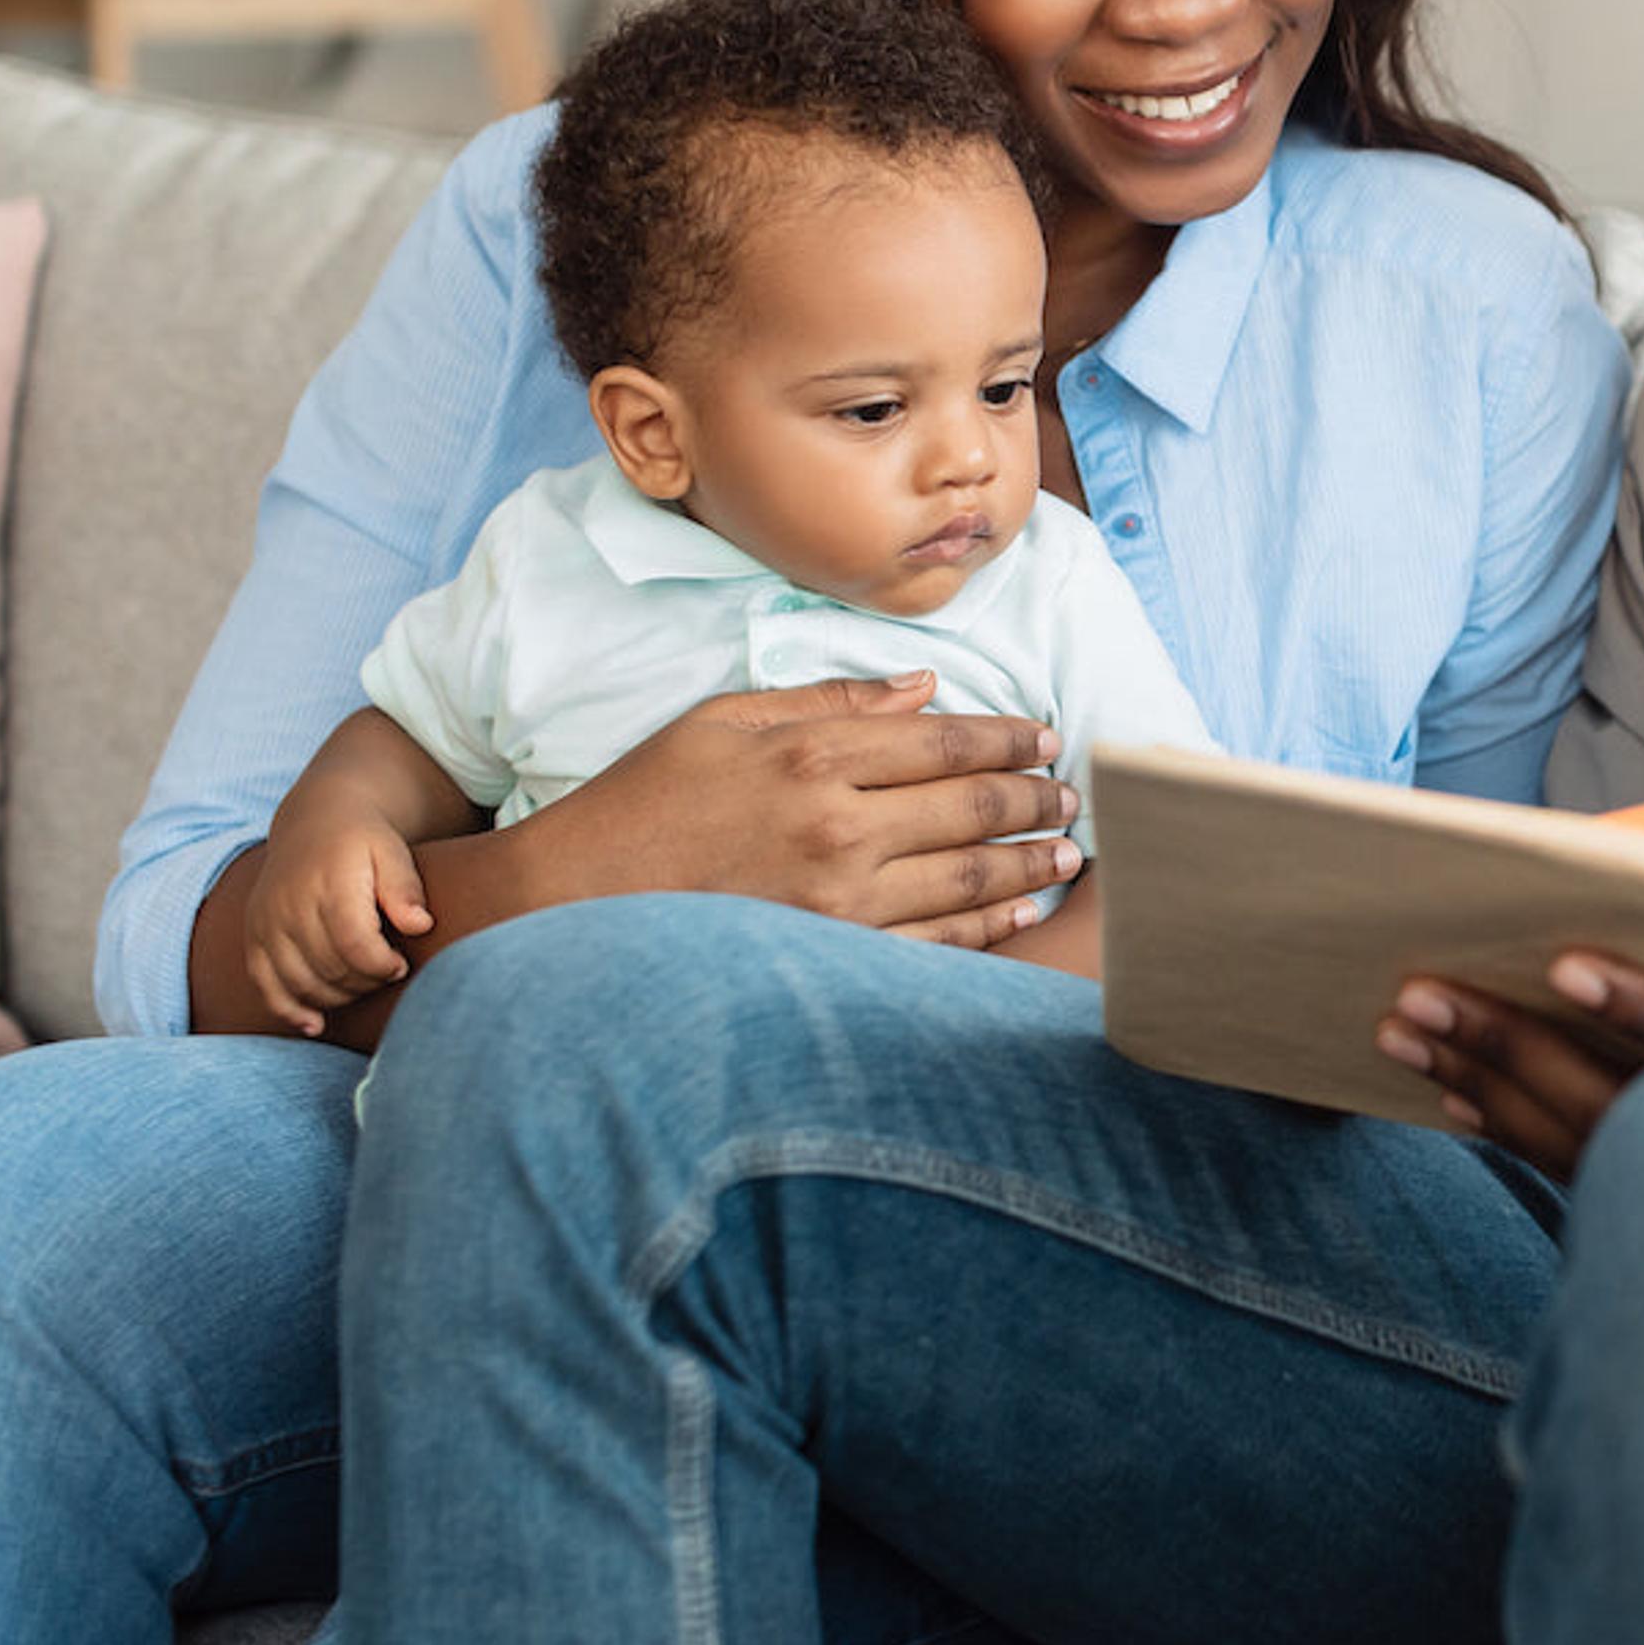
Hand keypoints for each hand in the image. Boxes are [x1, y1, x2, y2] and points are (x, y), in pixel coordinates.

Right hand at [238, 823, 428, 1037]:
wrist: (314, 824)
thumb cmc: (363, 843)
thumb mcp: (392, 852)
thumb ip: (405, 888)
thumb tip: (421, 925)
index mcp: (328, 884)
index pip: (355, 945)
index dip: (382, 966)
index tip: (401, 966)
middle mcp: (289, 905)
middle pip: (329, 968)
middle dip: (365, 982)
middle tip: (386, 974)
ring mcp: (266, 924)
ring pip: (300, 983)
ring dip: (337, 997)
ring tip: (363, 984)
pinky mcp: (253, 938)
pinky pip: (266, 985)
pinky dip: (290, 1010)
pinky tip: (315, 1024)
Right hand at [506, 673, 1082, 948]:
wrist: (572, 906)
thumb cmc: (645, 802)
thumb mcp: (722, 720)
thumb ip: (830, 702)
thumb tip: (924, 685)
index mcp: (813, 757)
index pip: (948, 741)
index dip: (1011, 739)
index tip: (1047, 739)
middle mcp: (838, 827)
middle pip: (975, 807)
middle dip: (1036, 800)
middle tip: (1071, 796)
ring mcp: (839, 902)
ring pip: (970, 879)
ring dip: (1029, 863)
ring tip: (1065, 852)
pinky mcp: (833, 959)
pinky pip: (935, 944)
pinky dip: (989, 928)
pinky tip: (1018, 913)